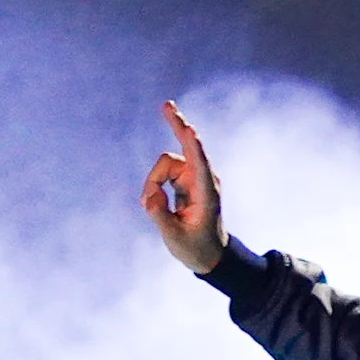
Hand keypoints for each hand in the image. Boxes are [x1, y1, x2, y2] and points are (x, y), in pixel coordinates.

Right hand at [140, 100, 226, 273]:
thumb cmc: (196, 248)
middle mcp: (202, 179)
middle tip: (166, 104)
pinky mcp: (185, 179)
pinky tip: (153, 201)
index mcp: (206, 194)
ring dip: (152, 182)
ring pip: (164, 165)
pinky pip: (162, 173)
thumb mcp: (174, 238)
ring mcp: (193, 177)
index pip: (199, 166)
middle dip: (176, 126)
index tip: (189, 131)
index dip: (193, 147)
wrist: (208, 254)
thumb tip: (150, 195)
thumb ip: (160, 215)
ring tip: (151, 206)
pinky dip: (153, 185)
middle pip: (185, 147)